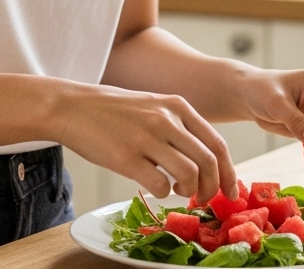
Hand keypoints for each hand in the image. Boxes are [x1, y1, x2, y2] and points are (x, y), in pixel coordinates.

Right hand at [53, 83, 236, 201]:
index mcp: (178, 106)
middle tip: (202, 198)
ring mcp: (147, 138)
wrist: (72, 106)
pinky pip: (159, 185)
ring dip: (188, 192)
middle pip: (208, 162)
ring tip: (176, 191)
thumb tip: (205, 160)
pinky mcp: (127, 158)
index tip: (231, 191)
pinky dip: (162, 193)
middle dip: (211, 188)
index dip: (229, 173)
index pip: (217, 145)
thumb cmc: (114, 110)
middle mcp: (167, 120)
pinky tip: (153, 187)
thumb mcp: (153, 106)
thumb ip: (179, 126)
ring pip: (189, 175)